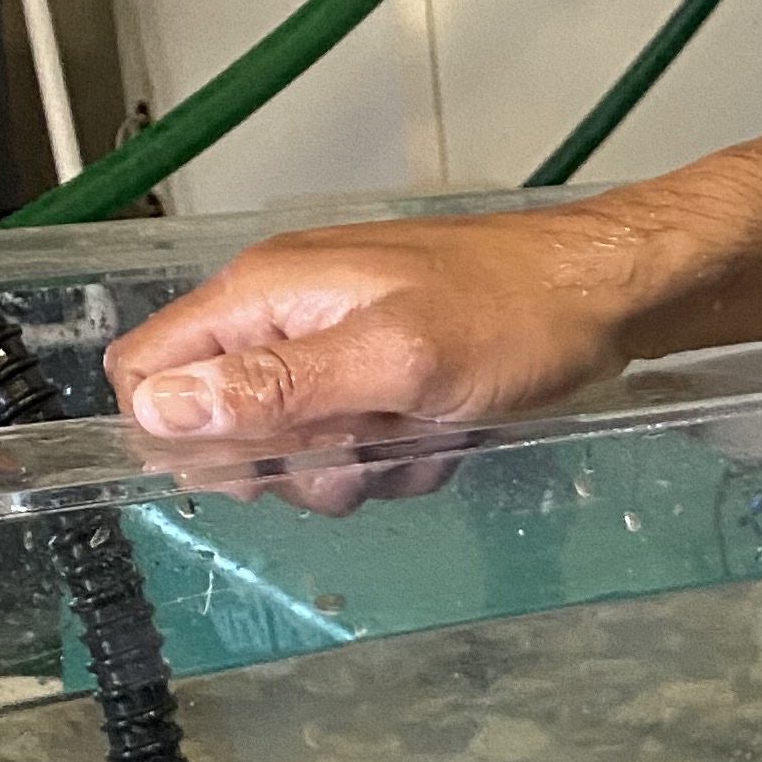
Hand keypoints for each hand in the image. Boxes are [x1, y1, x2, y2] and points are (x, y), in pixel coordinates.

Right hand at [107, 205, 664, 451]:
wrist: (611, 298)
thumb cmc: (516, 316)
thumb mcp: (394, 360)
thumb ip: (277, 387)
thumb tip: (163, 413)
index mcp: (266, 295)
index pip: (149, 371)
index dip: (188, 435)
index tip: (264, 466)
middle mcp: (287, 316)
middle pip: (225, 424)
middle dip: (293, 463)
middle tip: (364, 452)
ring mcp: (338, 346)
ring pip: (299, 446)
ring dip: (359, 466)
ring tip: (423, 435)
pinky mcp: (386, 375)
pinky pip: (360, 442)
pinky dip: (401, 454)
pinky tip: (448, 435)